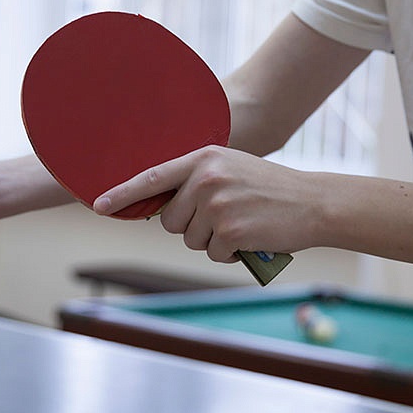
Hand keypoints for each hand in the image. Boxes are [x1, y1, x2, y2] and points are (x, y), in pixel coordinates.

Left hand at [94, 146, 319, 262]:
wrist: (313, 203)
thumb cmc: (270, 188)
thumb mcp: (231, 169)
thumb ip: (198, 179)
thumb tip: (162, 205)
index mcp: (203, 158)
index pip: (152, 177)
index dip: (123, 193)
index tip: (99, 204)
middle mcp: (205, 178)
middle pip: (171, 220)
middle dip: (192, 226)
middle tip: (225, 217)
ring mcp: (216, 205)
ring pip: (191, 240)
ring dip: (213, 241)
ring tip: (242, 223)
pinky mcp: (229, 232)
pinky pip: (213, 253)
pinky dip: (230, 253)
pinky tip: (251, 237)